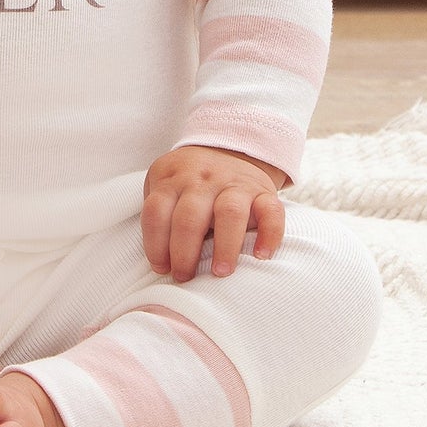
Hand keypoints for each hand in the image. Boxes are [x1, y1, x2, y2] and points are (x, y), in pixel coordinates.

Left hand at [141, 145, 285, 281]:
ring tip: (220, 273)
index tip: (162, 268)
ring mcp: (234, 184)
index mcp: (171, 179)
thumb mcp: (165, 184)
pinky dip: (269, 234)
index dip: (155, 244)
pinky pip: (271, 211)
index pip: (156, 211)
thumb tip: (161, 261)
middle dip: (184, 252)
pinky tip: (261, 256)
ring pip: (229, 213)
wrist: (228, 149)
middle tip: (185, 277)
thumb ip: (159, 213)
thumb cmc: (189, 181)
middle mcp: (202, 179)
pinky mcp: (264, 192)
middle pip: (189, 217)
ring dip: (224, 247)